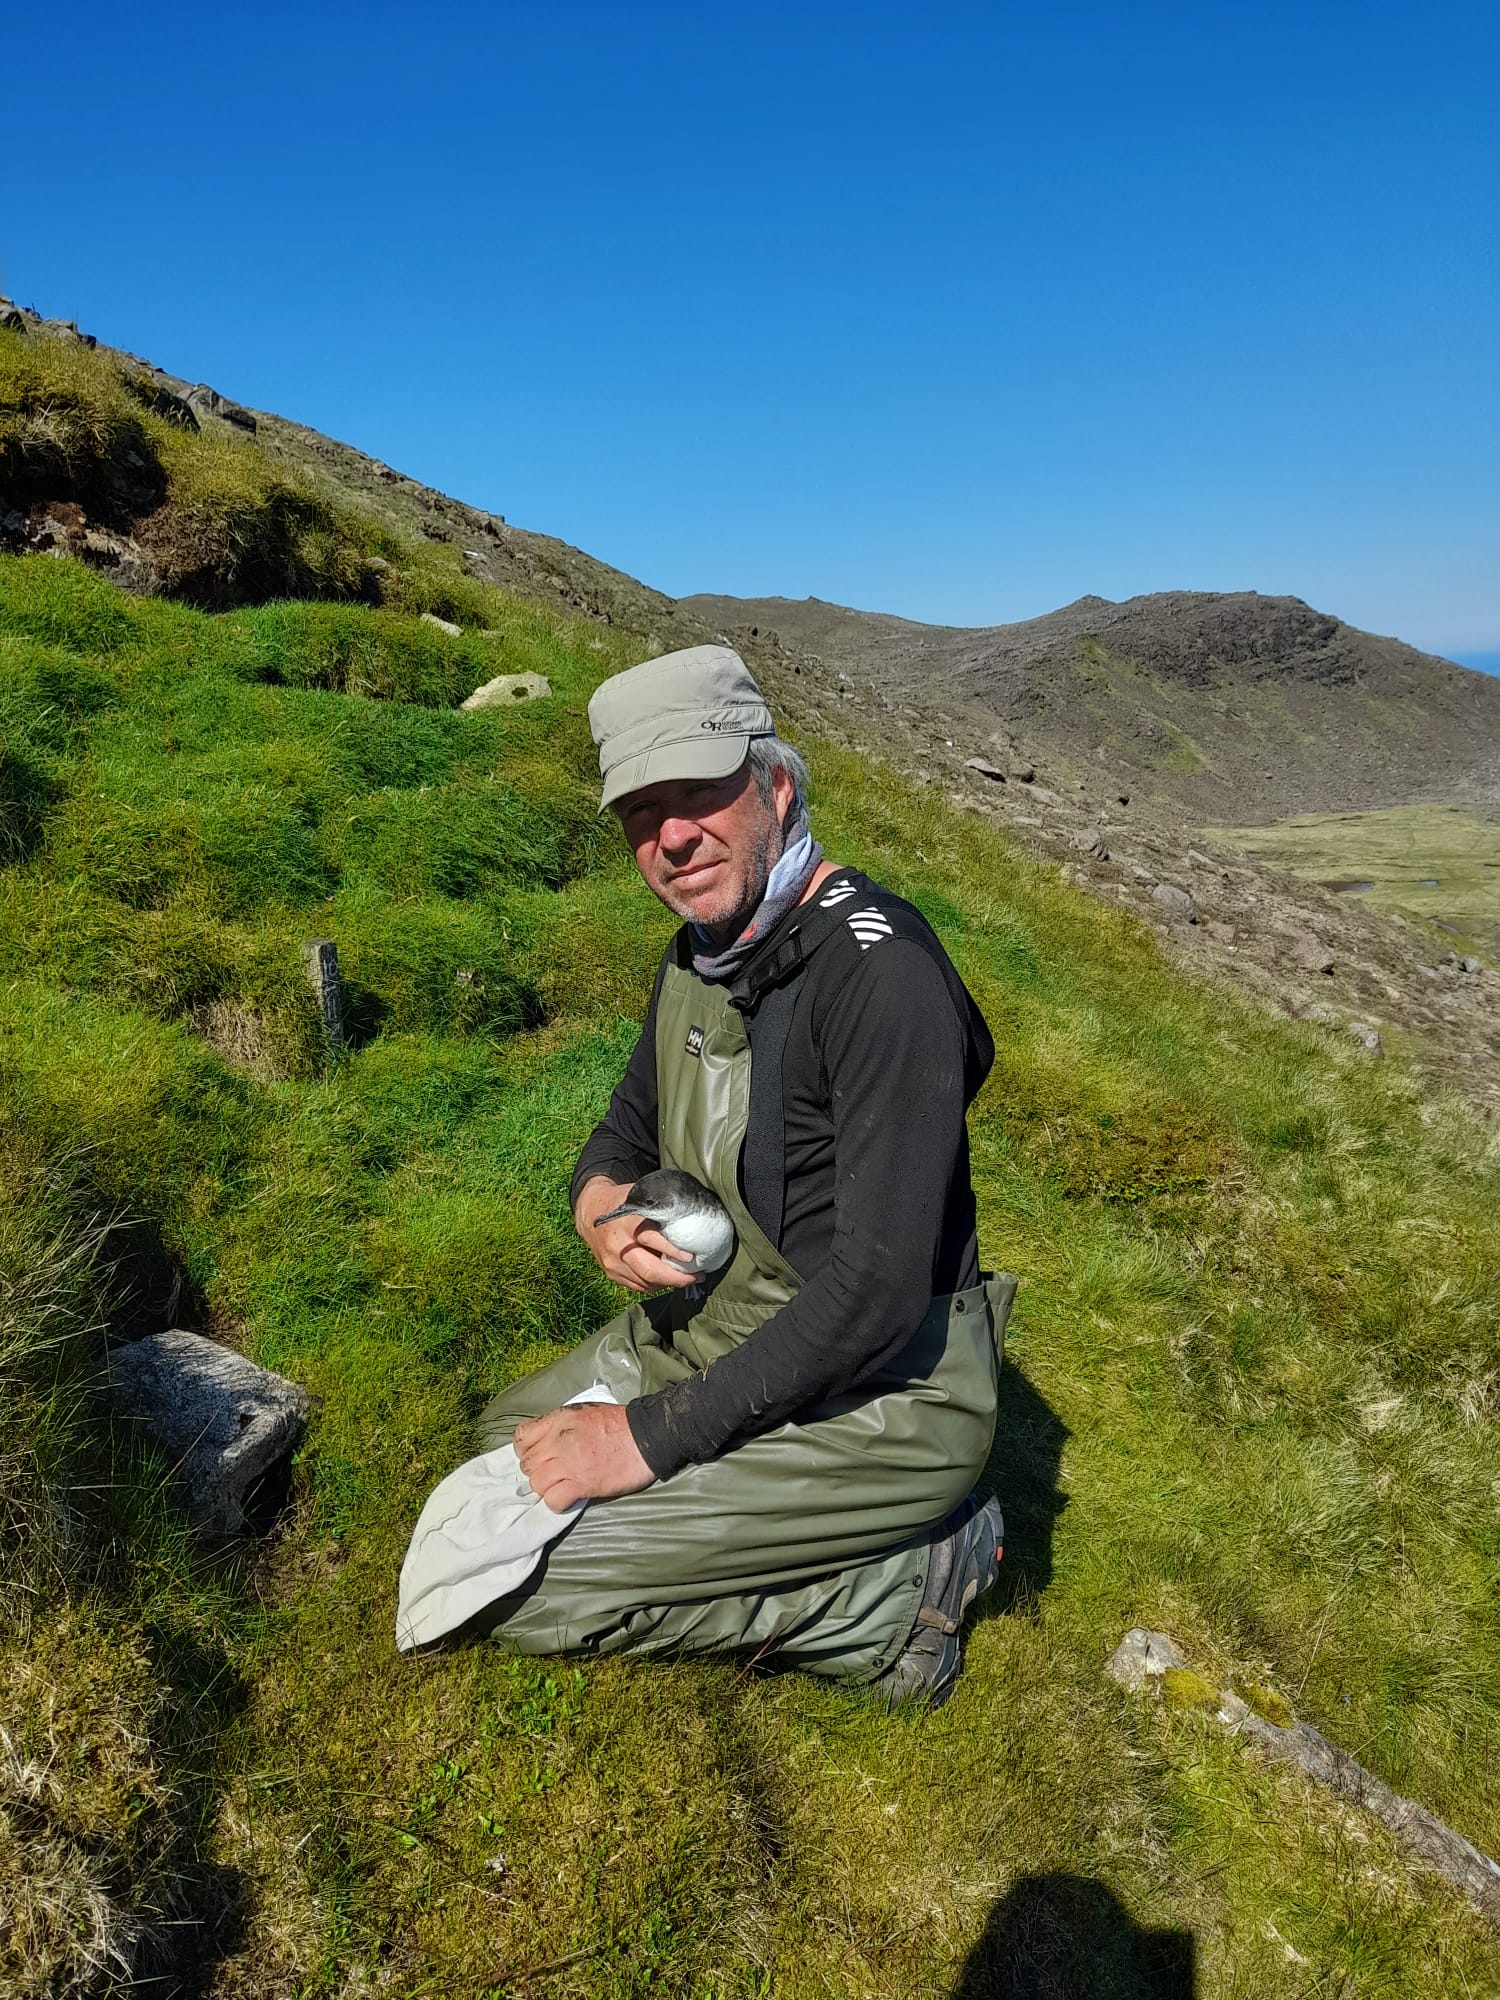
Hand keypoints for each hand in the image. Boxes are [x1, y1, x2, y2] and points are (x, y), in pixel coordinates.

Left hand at [513, 1403, 655, 1510]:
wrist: (646, 1436)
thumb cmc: (619, 1423)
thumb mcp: (583, 1412)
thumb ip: (560, 1426)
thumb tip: (546, 1442)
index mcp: (558, 1420)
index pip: (522, 1437)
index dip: (525, 1449)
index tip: (536, 1454)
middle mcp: (558, 1441)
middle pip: (528, 1464)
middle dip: (537, 1470)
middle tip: (553, 1472)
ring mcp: (568, 1464)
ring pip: (537, 1484)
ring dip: (546, 1487)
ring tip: (561, 1485)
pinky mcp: (581, 1485)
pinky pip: (553, 1500)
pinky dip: (557, 1501)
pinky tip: (569, 1495)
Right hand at [574, 1176, 699, 1293]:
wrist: (590, 1211)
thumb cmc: (621, 1201)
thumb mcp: (638, 1196)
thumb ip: (658, 1207)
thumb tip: (689, 1219)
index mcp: (626, 1223)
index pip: (652, 1240)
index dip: (674, 1251)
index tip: (692, 1256)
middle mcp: (617, 1246)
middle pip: (649, 1270)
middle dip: (677, 1278)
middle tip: (697, 1276)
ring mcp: (612, 1263)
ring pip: (645, 1282)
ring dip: (669, 1283)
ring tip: (687, 1278)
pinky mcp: (611, 1273)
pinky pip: (638, 1286)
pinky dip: (655, 1285)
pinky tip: (667, 1279)